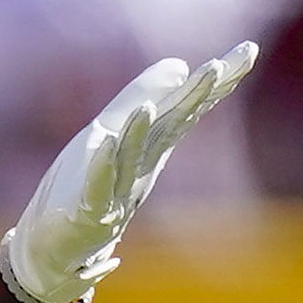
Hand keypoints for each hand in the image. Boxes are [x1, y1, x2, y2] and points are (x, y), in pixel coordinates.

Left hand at [0, 43, 254, 302]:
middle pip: (169, 127)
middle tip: (222, 66)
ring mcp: (116, 192)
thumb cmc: (83, 189)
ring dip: (145, 126)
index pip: (184, 108)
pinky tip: (106, 142)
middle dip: (196, 96)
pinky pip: (97, 187)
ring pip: (134, 155)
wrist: (53, 251)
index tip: (248, 51)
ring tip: (152, 103)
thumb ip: (142, 98)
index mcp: (147, 147)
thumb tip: (181, 65)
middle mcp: (139, 167)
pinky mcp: (88, 214)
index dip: (214, 82)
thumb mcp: (109, 132)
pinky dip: (103, 165)